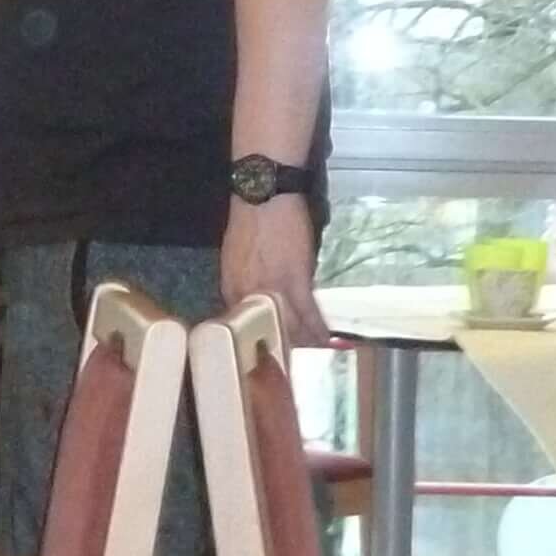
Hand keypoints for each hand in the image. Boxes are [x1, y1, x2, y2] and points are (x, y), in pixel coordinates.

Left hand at [222, 191, 324, 343]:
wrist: (264, 195)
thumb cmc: (248, 219)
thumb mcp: (234, 256)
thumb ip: (242, 280)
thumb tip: (253, 295)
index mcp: (230, 288)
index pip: (241, 324)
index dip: (256, 337)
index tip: (267, 348)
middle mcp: (248, 295)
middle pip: (266, 330)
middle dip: (279, 346)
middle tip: (291, 361)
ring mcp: (273, 290)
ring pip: (289, 325)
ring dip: (302, 341)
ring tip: (311, 355)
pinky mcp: (296, 281)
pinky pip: (308, 312)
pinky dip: (317, 328)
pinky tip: (325, 340)